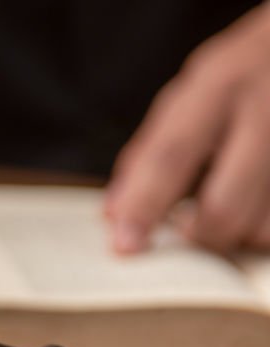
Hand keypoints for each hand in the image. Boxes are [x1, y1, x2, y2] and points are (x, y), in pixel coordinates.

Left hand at [105, 5, 269, 252]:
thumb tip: (115, 215)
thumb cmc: (244, 75)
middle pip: (224, 206)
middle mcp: (265, 108)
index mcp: (219, 85)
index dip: (144, 206)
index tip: (125, 246)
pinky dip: (262, 231)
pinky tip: (256, 208)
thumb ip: (151, 152)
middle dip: (200, 236)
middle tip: (190, 231)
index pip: (171, 156)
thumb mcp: (194, 94)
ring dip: (239, 235)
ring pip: (261, 227)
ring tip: (233, 209)